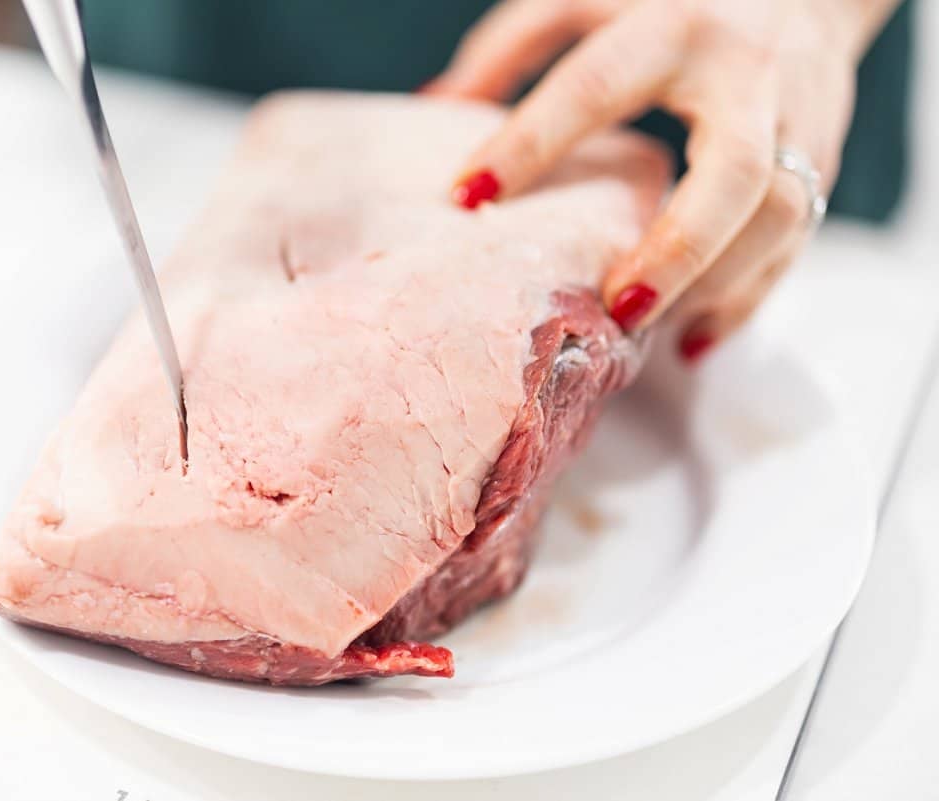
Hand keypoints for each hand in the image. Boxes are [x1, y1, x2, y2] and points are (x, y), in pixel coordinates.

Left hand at [428, 0, 896, 359]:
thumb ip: (514, 46)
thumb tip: (437, 105)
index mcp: (675, 27)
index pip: (596, 88)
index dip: (530, 143)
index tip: (468, 198)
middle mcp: (748, 74)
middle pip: (734, 174)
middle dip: (677, 248)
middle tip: (616, 307)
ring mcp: (799, 120)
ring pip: (779, 219)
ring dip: (714, 288)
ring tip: (646, 335)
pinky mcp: (823, 158)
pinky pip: (795, 242)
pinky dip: (744, 300)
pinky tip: (691, 339)